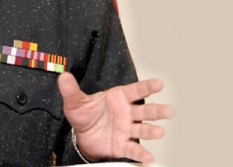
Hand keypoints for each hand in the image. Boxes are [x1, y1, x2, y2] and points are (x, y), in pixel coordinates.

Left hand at [58, 72, 172, 162]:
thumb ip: (70, 89)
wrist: (82, 135)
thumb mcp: (75, 101)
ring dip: (152, 131)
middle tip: (168, 111)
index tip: (159, 84)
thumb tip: (63, 76)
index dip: (147, 87)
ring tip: (160, 131)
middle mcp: (127, 113)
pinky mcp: (123, 145)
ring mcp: (127, 130)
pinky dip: (141, 153)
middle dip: (157, 111)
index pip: (135, 91)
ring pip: (143, 130)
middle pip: (145, 111)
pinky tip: (148, 156)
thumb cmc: (84, 115)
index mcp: (118, 98)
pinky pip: (134, 149)